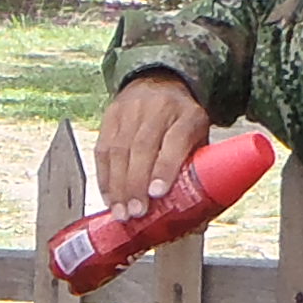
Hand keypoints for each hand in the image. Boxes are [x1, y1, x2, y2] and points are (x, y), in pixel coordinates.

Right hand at [94, 72, 211, 210]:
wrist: (159, 82)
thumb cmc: (182, 121)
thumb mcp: (199, 138)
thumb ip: (199, 171)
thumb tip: (197, 219)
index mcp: (187, 115)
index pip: (176, 140)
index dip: (165, 168)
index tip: (157, 193)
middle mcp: (158, 109)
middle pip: (142, 147)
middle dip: (136, 184)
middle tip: (136, 212)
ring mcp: (130, 111)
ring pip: (119, 150)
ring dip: (118, 186)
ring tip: (121, 212)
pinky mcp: (110, 116)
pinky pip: (103, 150)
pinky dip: (105, 177)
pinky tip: (110, 197)